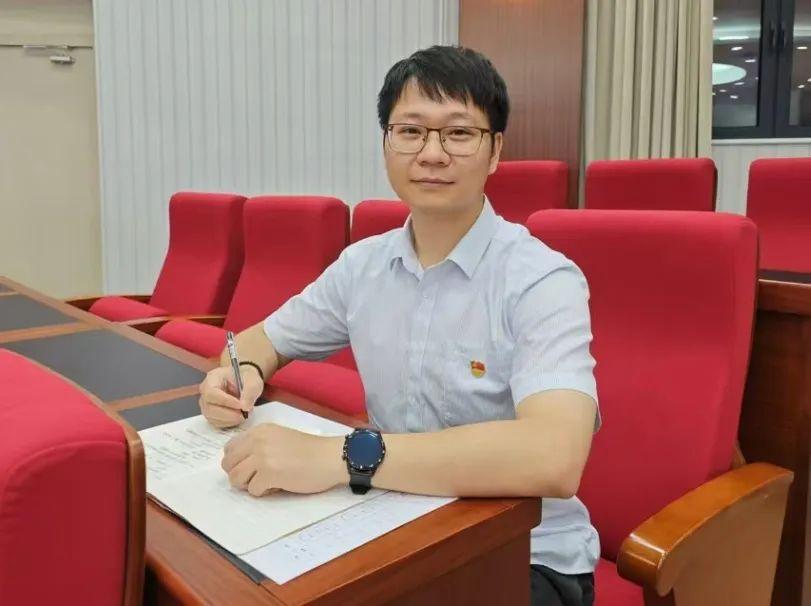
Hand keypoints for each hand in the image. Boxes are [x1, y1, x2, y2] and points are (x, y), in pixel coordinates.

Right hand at [198, 365, 263, 427]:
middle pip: (209, 408)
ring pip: (212, 418)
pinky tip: (239, 416)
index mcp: (212, 378)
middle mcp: (205, 391)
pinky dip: (229, 423)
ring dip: (230, 420)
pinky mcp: (211, 414)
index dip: (225, 401)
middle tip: (245, 413)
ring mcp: (206, 404)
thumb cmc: (246, 377)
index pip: (211, 392)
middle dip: (229, 414)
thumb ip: (250, 391)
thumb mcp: (252, 380)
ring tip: (244, 413)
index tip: (241, 405)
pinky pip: (216, 423)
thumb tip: (245, 407)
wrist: (245, 381)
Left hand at [221, 423, 346, 494]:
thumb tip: (239, 464)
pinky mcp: (269, 474)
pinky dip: (264, 492)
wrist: (330, 457)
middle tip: (258, 478)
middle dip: (240, 475)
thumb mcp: (279, 438)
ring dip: (249, 485)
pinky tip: (279, 485)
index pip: (229, 448)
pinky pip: (252, 490)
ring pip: (235, 479)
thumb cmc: (310, 450)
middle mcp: (257, 440)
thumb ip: (259, 445)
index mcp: (259, 431)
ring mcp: (262, 457)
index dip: (238, 462)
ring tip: (268, 481)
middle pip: (228, 465)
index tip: (252, 467)